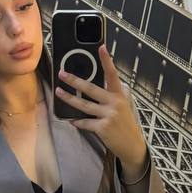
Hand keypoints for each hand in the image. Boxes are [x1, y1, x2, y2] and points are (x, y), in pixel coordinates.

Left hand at [55, 43, 147, 172]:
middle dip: (75, 80)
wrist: (132, 145)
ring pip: (83, 105)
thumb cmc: (126, 124)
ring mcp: (108, 115)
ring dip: (69, 98)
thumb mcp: (125, 106)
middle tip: (62, 73)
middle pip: (91, 89)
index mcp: (120, 95)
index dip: (107, 61)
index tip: (101, 47)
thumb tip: (106, 84)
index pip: (112, 74)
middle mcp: (114, 103)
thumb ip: (115, 94)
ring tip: (58, 91)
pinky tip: (70, 119)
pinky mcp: (102, 128)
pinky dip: (77, 122)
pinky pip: (85, 123)